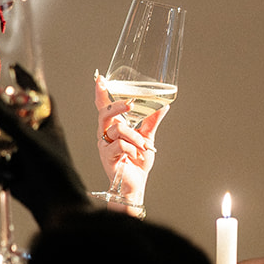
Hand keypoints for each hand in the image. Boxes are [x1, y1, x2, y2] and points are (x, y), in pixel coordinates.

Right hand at [0, 94, 96, 227]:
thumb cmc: (54, 171)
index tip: (14, 69)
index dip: (28, 82)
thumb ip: (9, 120)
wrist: (58, 209)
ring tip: (3, 163)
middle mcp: (34, 139)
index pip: (39, 97)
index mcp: (47, 126)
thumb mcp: (31, 141)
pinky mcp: (13, 174)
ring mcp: (22, 157)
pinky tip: (7, 179)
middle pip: (8, 120)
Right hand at [94, 73, 165, 204]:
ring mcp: (103, 145)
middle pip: (105, 113)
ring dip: (135, 137)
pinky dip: (133, 148)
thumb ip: (151, 122)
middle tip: (131, 104)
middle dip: (117, 106)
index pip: (103, 107)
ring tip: (143, 147)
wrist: (135, 184)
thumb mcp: (147, 138)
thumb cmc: (136, 162)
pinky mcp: (107, 156)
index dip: (101, 93)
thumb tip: (164, 106)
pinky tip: (135, 155)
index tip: (100, 79)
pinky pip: (120, 145)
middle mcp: (104, 134)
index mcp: (111, 127)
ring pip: (118, 129)